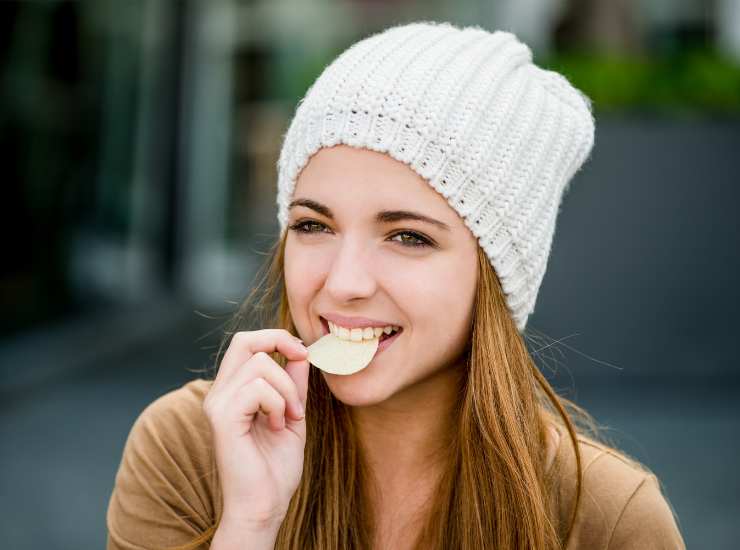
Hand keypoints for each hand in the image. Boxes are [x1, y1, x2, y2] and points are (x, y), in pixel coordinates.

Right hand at [203, 329, 309, 527]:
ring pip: (260, 364)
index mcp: (232, 390)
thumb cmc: (276, 466)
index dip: (277, 338)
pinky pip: (257, 388)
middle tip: (303, 360)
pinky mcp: (223, 418)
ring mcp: (218, 404)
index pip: (246, 343)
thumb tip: (300, 352)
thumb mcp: (292, 412)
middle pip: (245, 340)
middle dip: (280, 342)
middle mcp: (219, 393)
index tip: (303, 354)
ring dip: (287, 389)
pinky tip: (278, 426)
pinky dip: (278, 403)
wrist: (265, 504)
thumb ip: (293, 382)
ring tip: (289, 417)